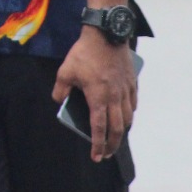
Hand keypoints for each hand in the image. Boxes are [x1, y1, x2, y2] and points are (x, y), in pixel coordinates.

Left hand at [52, 31, 136, 162]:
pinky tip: (124, 114)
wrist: (106, 34)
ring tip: (115, 136)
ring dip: (121, 130)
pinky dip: (129, 113)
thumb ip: (60, 89)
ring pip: (127, 118)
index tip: (97, 157)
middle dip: (112, 145)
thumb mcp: (65, 71)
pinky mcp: (132, 83)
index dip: (98, 145)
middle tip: (107, 154)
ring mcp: (126, 91)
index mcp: (98, 98)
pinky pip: (133, 104)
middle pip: (117, 129)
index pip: (99, 128)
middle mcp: (115, 98)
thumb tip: (58, 100)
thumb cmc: (84, 53)